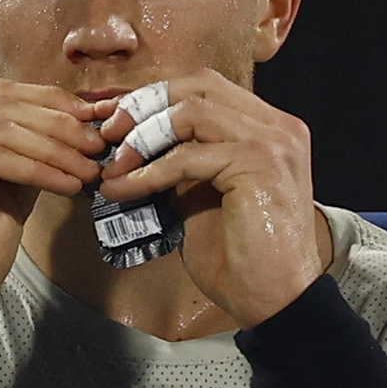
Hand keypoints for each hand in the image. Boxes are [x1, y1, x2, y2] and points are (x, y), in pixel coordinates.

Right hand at [0, 81, 106, 343]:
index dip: (51, 104)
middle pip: (2, 106)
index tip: (93, 122)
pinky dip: (38, 169)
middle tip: (99, 145)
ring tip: (89, 169)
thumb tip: (75, 132)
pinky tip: (67, 184)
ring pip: (3, 129)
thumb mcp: (4, 198)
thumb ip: (26, 160)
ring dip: (56, 149)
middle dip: (59, 125)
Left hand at [96, 71, 325, 325]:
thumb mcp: (201, 199)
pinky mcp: (259, 165)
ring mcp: (272, 142)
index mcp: (268, 129)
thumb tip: (131, 150)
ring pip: (190, 112)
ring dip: (142, 137)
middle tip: (109, 133)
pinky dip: (148, 171)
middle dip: (145, 105)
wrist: (276, 301)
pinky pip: (188, 156)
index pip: (205, 89)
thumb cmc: (241, 259)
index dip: (156, 98)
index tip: (116, 121)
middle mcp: (277, 126)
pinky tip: (123, 189)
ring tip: (113, 166)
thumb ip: (181, 166)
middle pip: (198, 86)